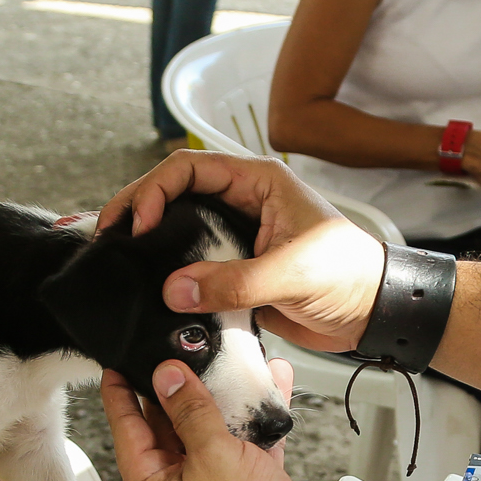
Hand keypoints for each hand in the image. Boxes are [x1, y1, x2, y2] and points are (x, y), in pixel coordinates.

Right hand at [97, 151, 387, 351]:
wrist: (374, 312)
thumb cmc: (351, 276)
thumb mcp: (293, 273)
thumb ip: (233, 281)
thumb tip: (175, 288)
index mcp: (259, 182)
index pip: (189, 168)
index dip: (155, 190)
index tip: (140, 223)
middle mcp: (243, 203)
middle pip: (175, 193)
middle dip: (138, 208)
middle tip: (107, 232)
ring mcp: (237, 236)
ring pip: (179, 228)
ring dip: (149, 240)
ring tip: (116, 255)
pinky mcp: (236, 269)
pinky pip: (192, 265)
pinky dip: (167, 272)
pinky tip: (145, 284)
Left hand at [102, 361, 342, 480]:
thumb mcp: (213, 457)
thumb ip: (189, 412)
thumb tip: (168, 376)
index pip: (126, 427)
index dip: (121, 391)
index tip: (119, 359)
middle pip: (167, 425)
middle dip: (177, 387)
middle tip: (179, 348)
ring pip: (209, 431)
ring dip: (223, 398)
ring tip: (226, 360)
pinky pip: (244, 443)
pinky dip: (255, 418)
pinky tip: (271, 387)